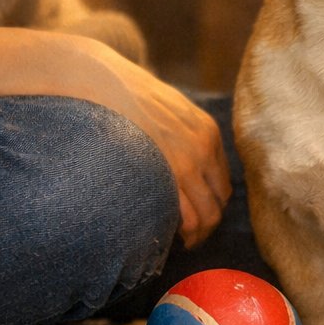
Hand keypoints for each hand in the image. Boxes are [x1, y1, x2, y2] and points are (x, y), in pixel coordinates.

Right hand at [59, 38, 232, 246]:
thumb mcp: (169, 109)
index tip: (196, 216)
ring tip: (179, 243)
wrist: (102, 81)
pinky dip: (180, 232)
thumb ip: (182, 136)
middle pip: (218, 203)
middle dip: (207, 227)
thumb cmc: (127, 96)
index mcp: (208, 132)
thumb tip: (180, 169)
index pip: (221, 183)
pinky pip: (183, 215)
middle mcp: (204, 148)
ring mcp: (187, 162)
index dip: (211, 205)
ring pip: (205, 216)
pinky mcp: (166, 174)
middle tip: (189, 239)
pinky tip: (166, 235)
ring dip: (196, 235)